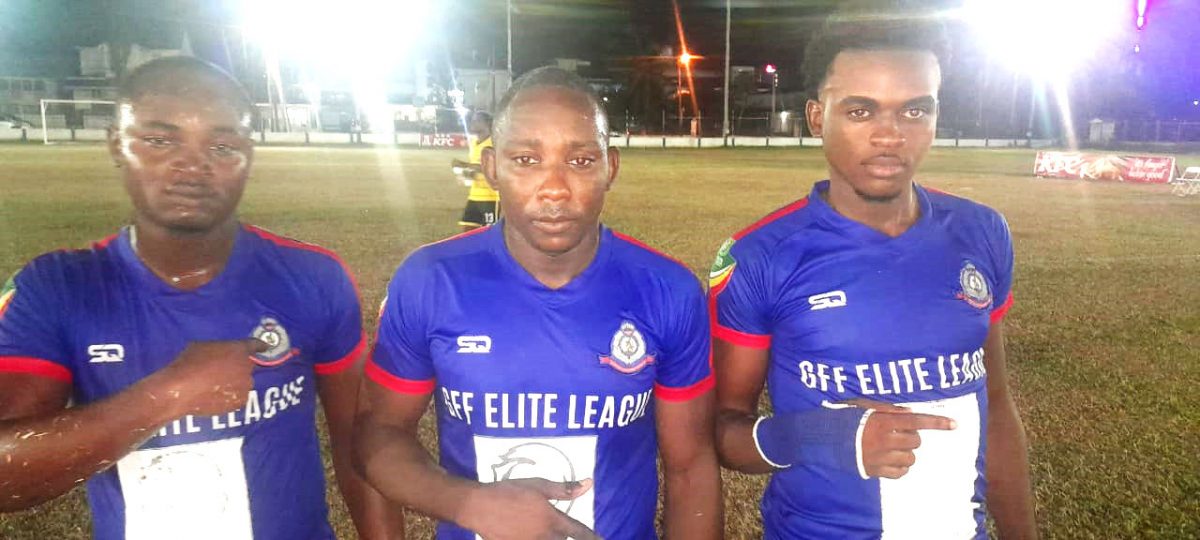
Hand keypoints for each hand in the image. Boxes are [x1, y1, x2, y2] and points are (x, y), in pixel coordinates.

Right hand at [150, 339, 267, 416]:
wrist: (180, 390)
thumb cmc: (188, 363)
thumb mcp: (202, 346)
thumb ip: (219, 348)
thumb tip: (221, 353)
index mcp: (240, 350)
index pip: (256, 345)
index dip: (260, 346)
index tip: (265, 347)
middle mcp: (247, 368)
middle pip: (248, 366)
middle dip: (239, 368)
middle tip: (222, 371)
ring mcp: (245, 387)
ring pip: (243, 383)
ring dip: (235, 383)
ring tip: (217, 386)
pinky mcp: (240, 402)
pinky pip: (238, 396)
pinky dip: (230, 396)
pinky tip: (215, 397)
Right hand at [458, 478, 600, 539]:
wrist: (478, 505)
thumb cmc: (509, 491)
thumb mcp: (538, 485)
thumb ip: (564, 489)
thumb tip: (588, 485)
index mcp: (551, 519)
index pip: (578, 531)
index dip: (592, 537)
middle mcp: (544, 536)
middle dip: (566, 537)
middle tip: (563, 529)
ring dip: (552, 538)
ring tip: (547, 532)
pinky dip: (537, 539)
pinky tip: (531, 534)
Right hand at [845, 399, 955, 478]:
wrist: (823, 440)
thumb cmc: (844, 418)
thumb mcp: (863, 405)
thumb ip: (887, 408)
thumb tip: (911, 413)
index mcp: (882, 421)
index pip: (916, 421)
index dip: (937, 422)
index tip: (954, 424)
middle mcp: (884, 440)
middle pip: (916, 441)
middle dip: (912, 437)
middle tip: (898, 434)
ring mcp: (880, 457)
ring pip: (911, 458)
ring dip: (906, 453)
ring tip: (893, 448)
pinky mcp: (875, 471)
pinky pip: (900, 473)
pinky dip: (900, 467)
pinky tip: (891, 460)